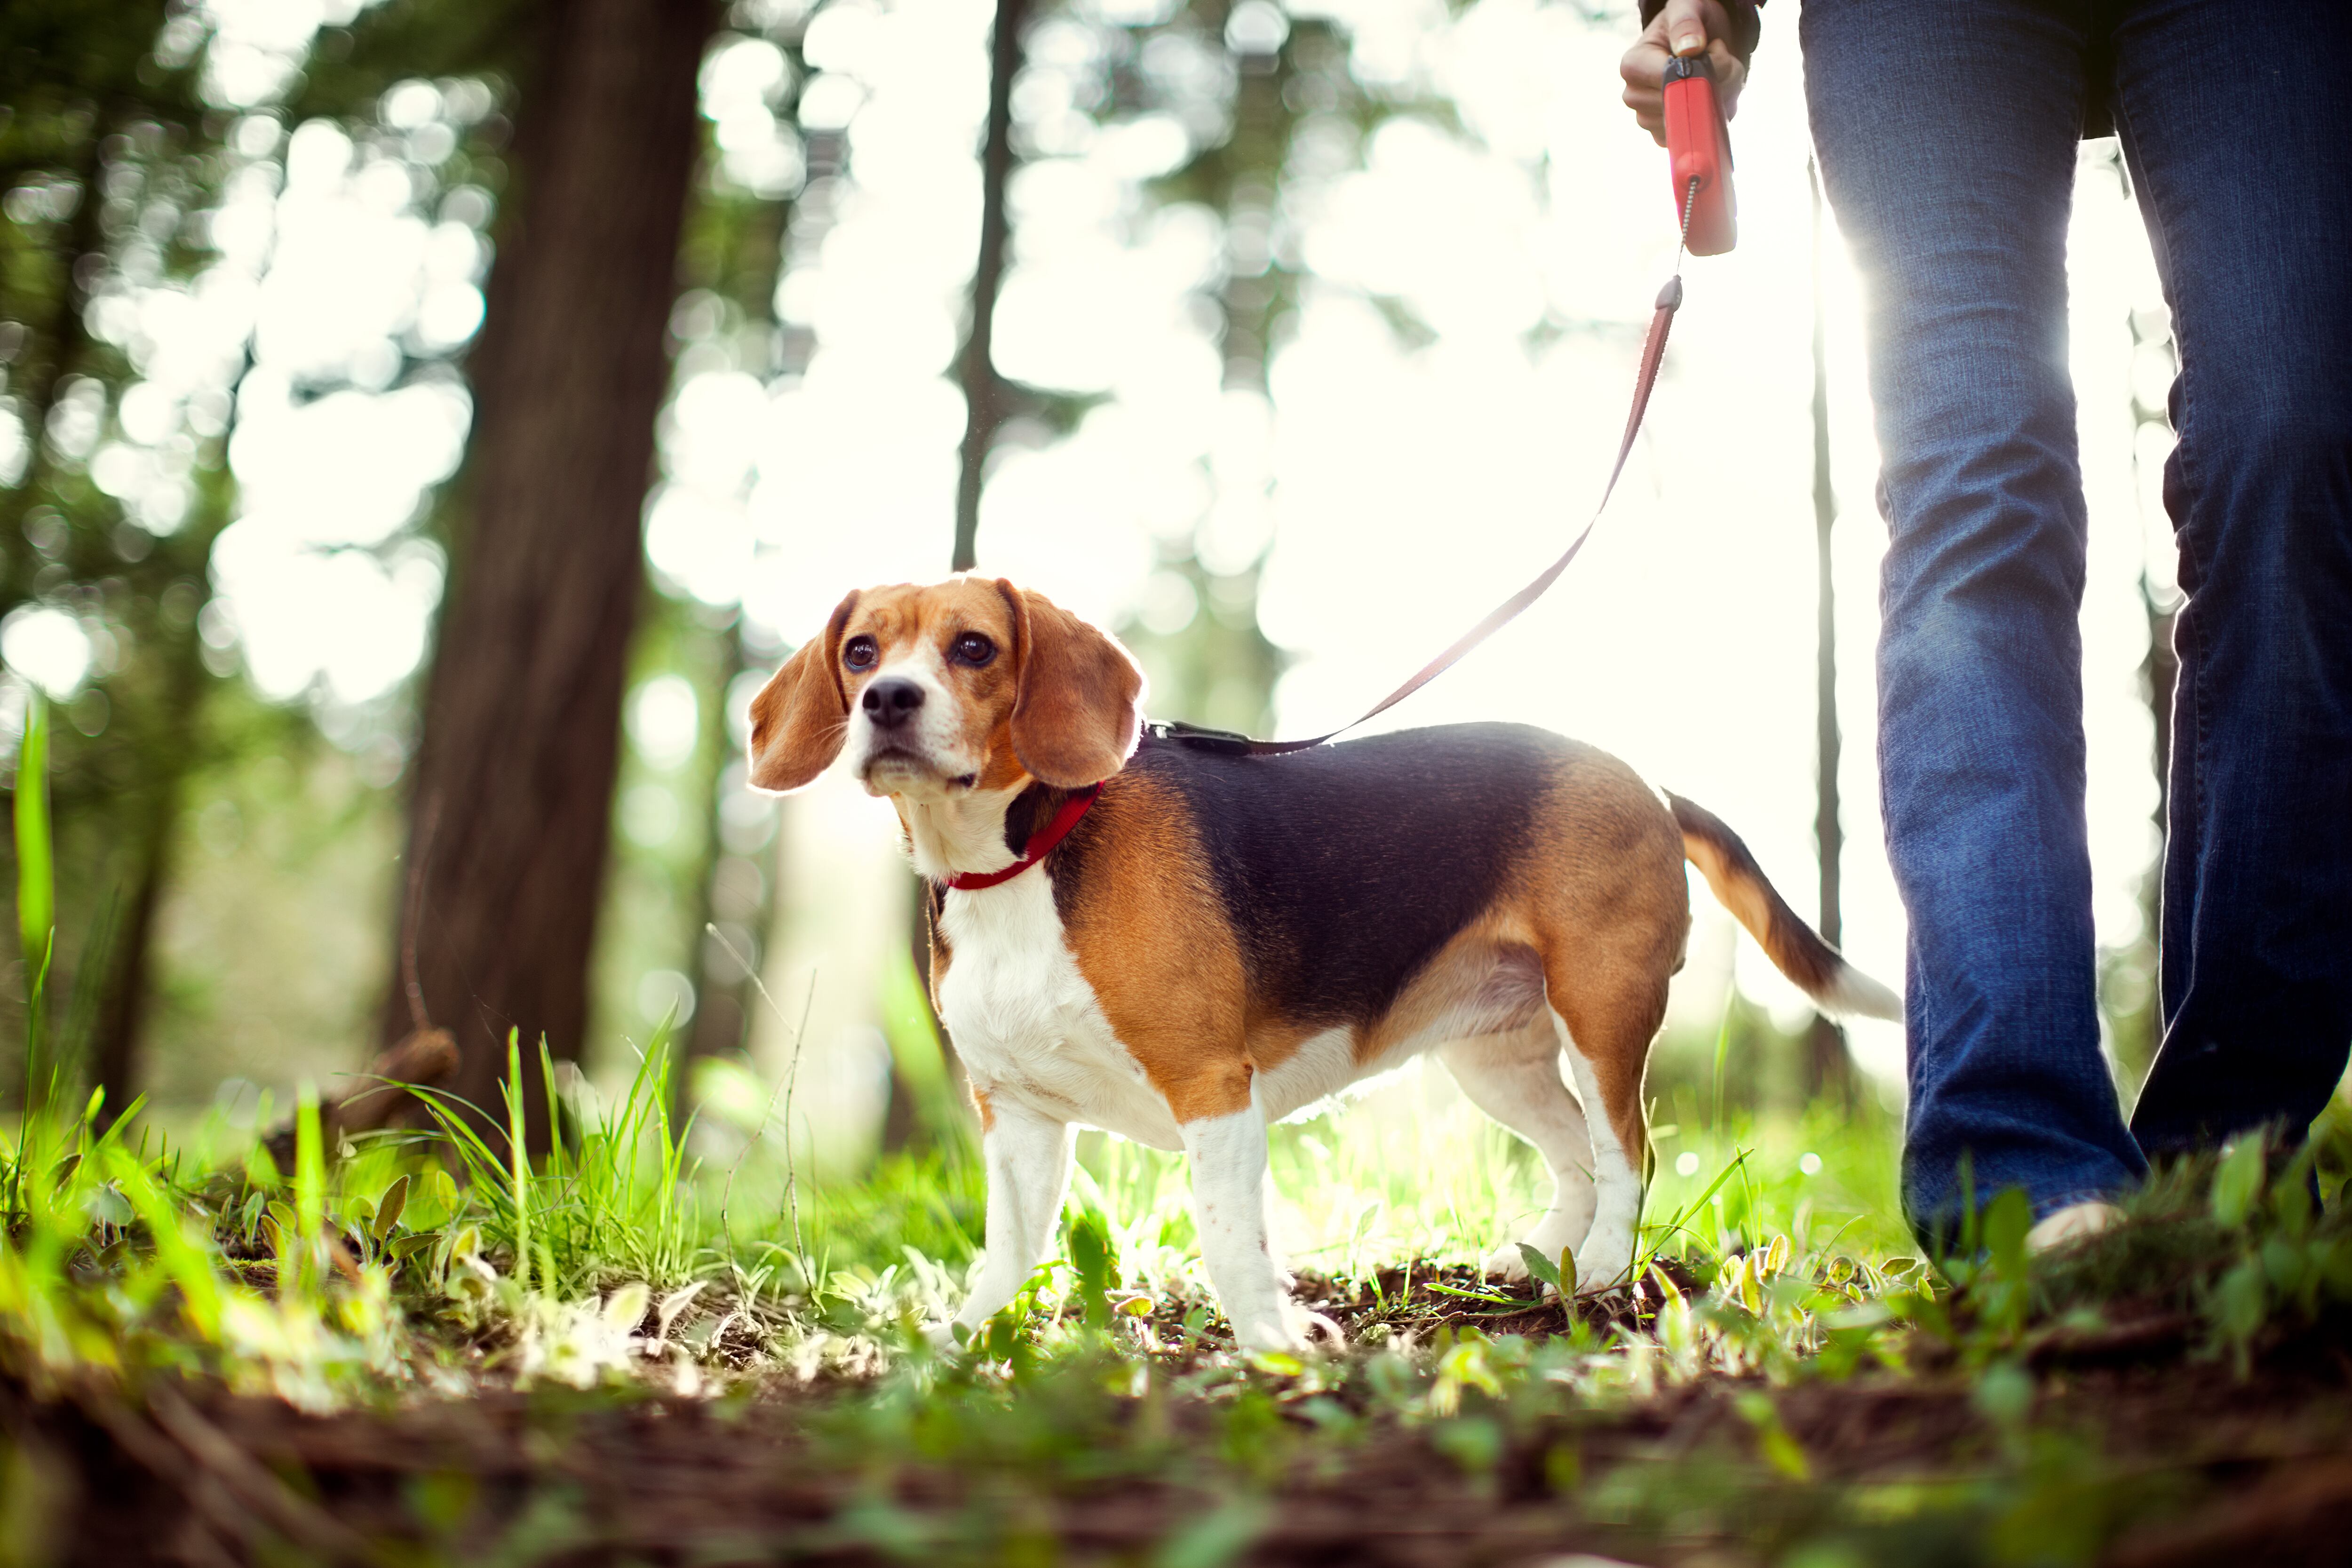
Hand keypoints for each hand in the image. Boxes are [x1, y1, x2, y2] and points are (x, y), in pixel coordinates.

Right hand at [1619, 0, 1749, 148]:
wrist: (1698, 38)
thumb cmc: (1689, 20)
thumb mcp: (1688, 8)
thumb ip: (1686, 24)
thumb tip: (1690, 50)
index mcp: (1633, 65)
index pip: (1665, 82)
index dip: (1698, 72)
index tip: (1714, 50)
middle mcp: (1635, 95)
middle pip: (1680, 105)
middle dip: (1713, 85)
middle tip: (1722, 60)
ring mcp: (1649, 118)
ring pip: (1691, 122)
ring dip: (1718, 100)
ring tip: (1718, 74)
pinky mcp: (1666, 133)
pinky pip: (1695, 134)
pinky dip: (1713, 116)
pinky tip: (1714, 94)